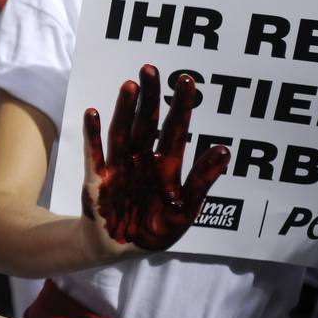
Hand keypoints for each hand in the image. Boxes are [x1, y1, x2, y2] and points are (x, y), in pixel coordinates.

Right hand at [82, 65, 229, 252]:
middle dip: (150, 96)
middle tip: (151, 69)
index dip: (181, 105)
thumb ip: (202, 179)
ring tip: (130, 86)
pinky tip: (93, 113)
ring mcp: (120, 166)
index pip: (175, 128)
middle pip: (146, 121)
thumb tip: (224, 150)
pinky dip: (93, 133)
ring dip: (126, 109)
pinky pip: (96, 152)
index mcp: (167, 164)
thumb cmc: (157, 228)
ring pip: (123, 131)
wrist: (125, 249)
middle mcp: (143, 158)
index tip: (187, 80)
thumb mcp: (187, 208)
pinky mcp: (99, 178)